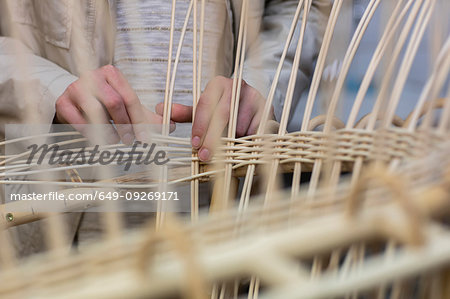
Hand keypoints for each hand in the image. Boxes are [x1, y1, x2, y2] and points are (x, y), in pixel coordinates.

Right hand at [55, 65, 166, 143]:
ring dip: (108, 132)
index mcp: (112, 74)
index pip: (130, 98)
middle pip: (114, 103)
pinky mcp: (63, 102)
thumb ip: (149, 116)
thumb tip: (171, 127)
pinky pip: (78, 121)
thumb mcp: (128, 107)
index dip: (140, 120)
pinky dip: (90, 133)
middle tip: (130, 141)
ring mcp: (76, 88)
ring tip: (115, 140)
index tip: (145, 138)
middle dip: (125, 126)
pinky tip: (97, 138)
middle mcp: (92, 77)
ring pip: (96, 113)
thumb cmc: (107, 105)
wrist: (76, 102)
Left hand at [155, 76, 273, 160]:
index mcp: (219, 83)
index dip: (200, 125)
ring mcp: (255, 96)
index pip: (206, 104)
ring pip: (240, 124)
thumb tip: (160, 109)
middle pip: (223, 113)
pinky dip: (247, 140)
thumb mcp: (205, 111)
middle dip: (212, 137)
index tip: (195, 144)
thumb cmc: (226, 111)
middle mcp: (237, 85)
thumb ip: (186, 112)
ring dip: (232, 141)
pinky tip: (242, 145)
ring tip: (226, 151)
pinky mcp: (268, 109)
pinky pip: (256, 129)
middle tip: (205, 156)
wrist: (255, 108)